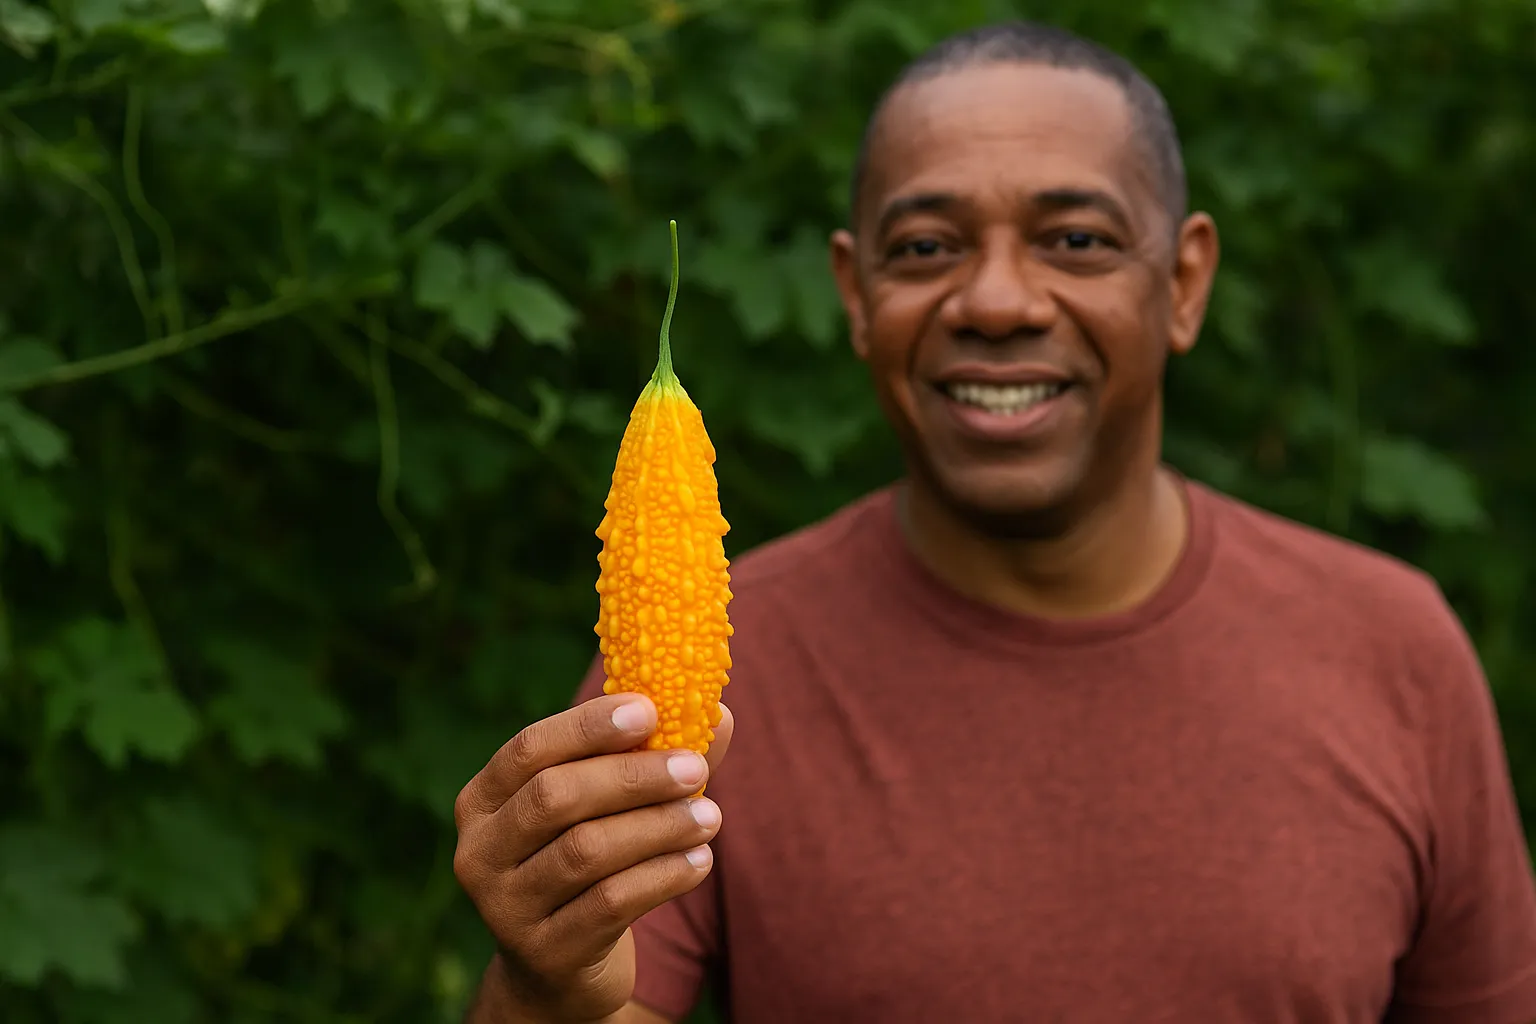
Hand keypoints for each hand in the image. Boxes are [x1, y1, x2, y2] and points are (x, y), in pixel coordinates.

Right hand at [454, 693, 733, 1022]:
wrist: (558, 966)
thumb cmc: (586, 860)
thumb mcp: (602, 809)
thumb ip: (650, 759)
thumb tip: (719, 716)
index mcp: (483, 800)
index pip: (529, 749)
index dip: (588, 726)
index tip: (650, 709)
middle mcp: (479, 852)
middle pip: (555, 797)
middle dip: (633, 777)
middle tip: (695, 769)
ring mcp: (505, 907)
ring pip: (586, 851)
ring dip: (658, 827)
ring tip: (710, 818)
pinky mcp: (545, 952)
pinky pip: (610, 904)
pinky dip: (662, 876)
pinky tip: (699, 861)